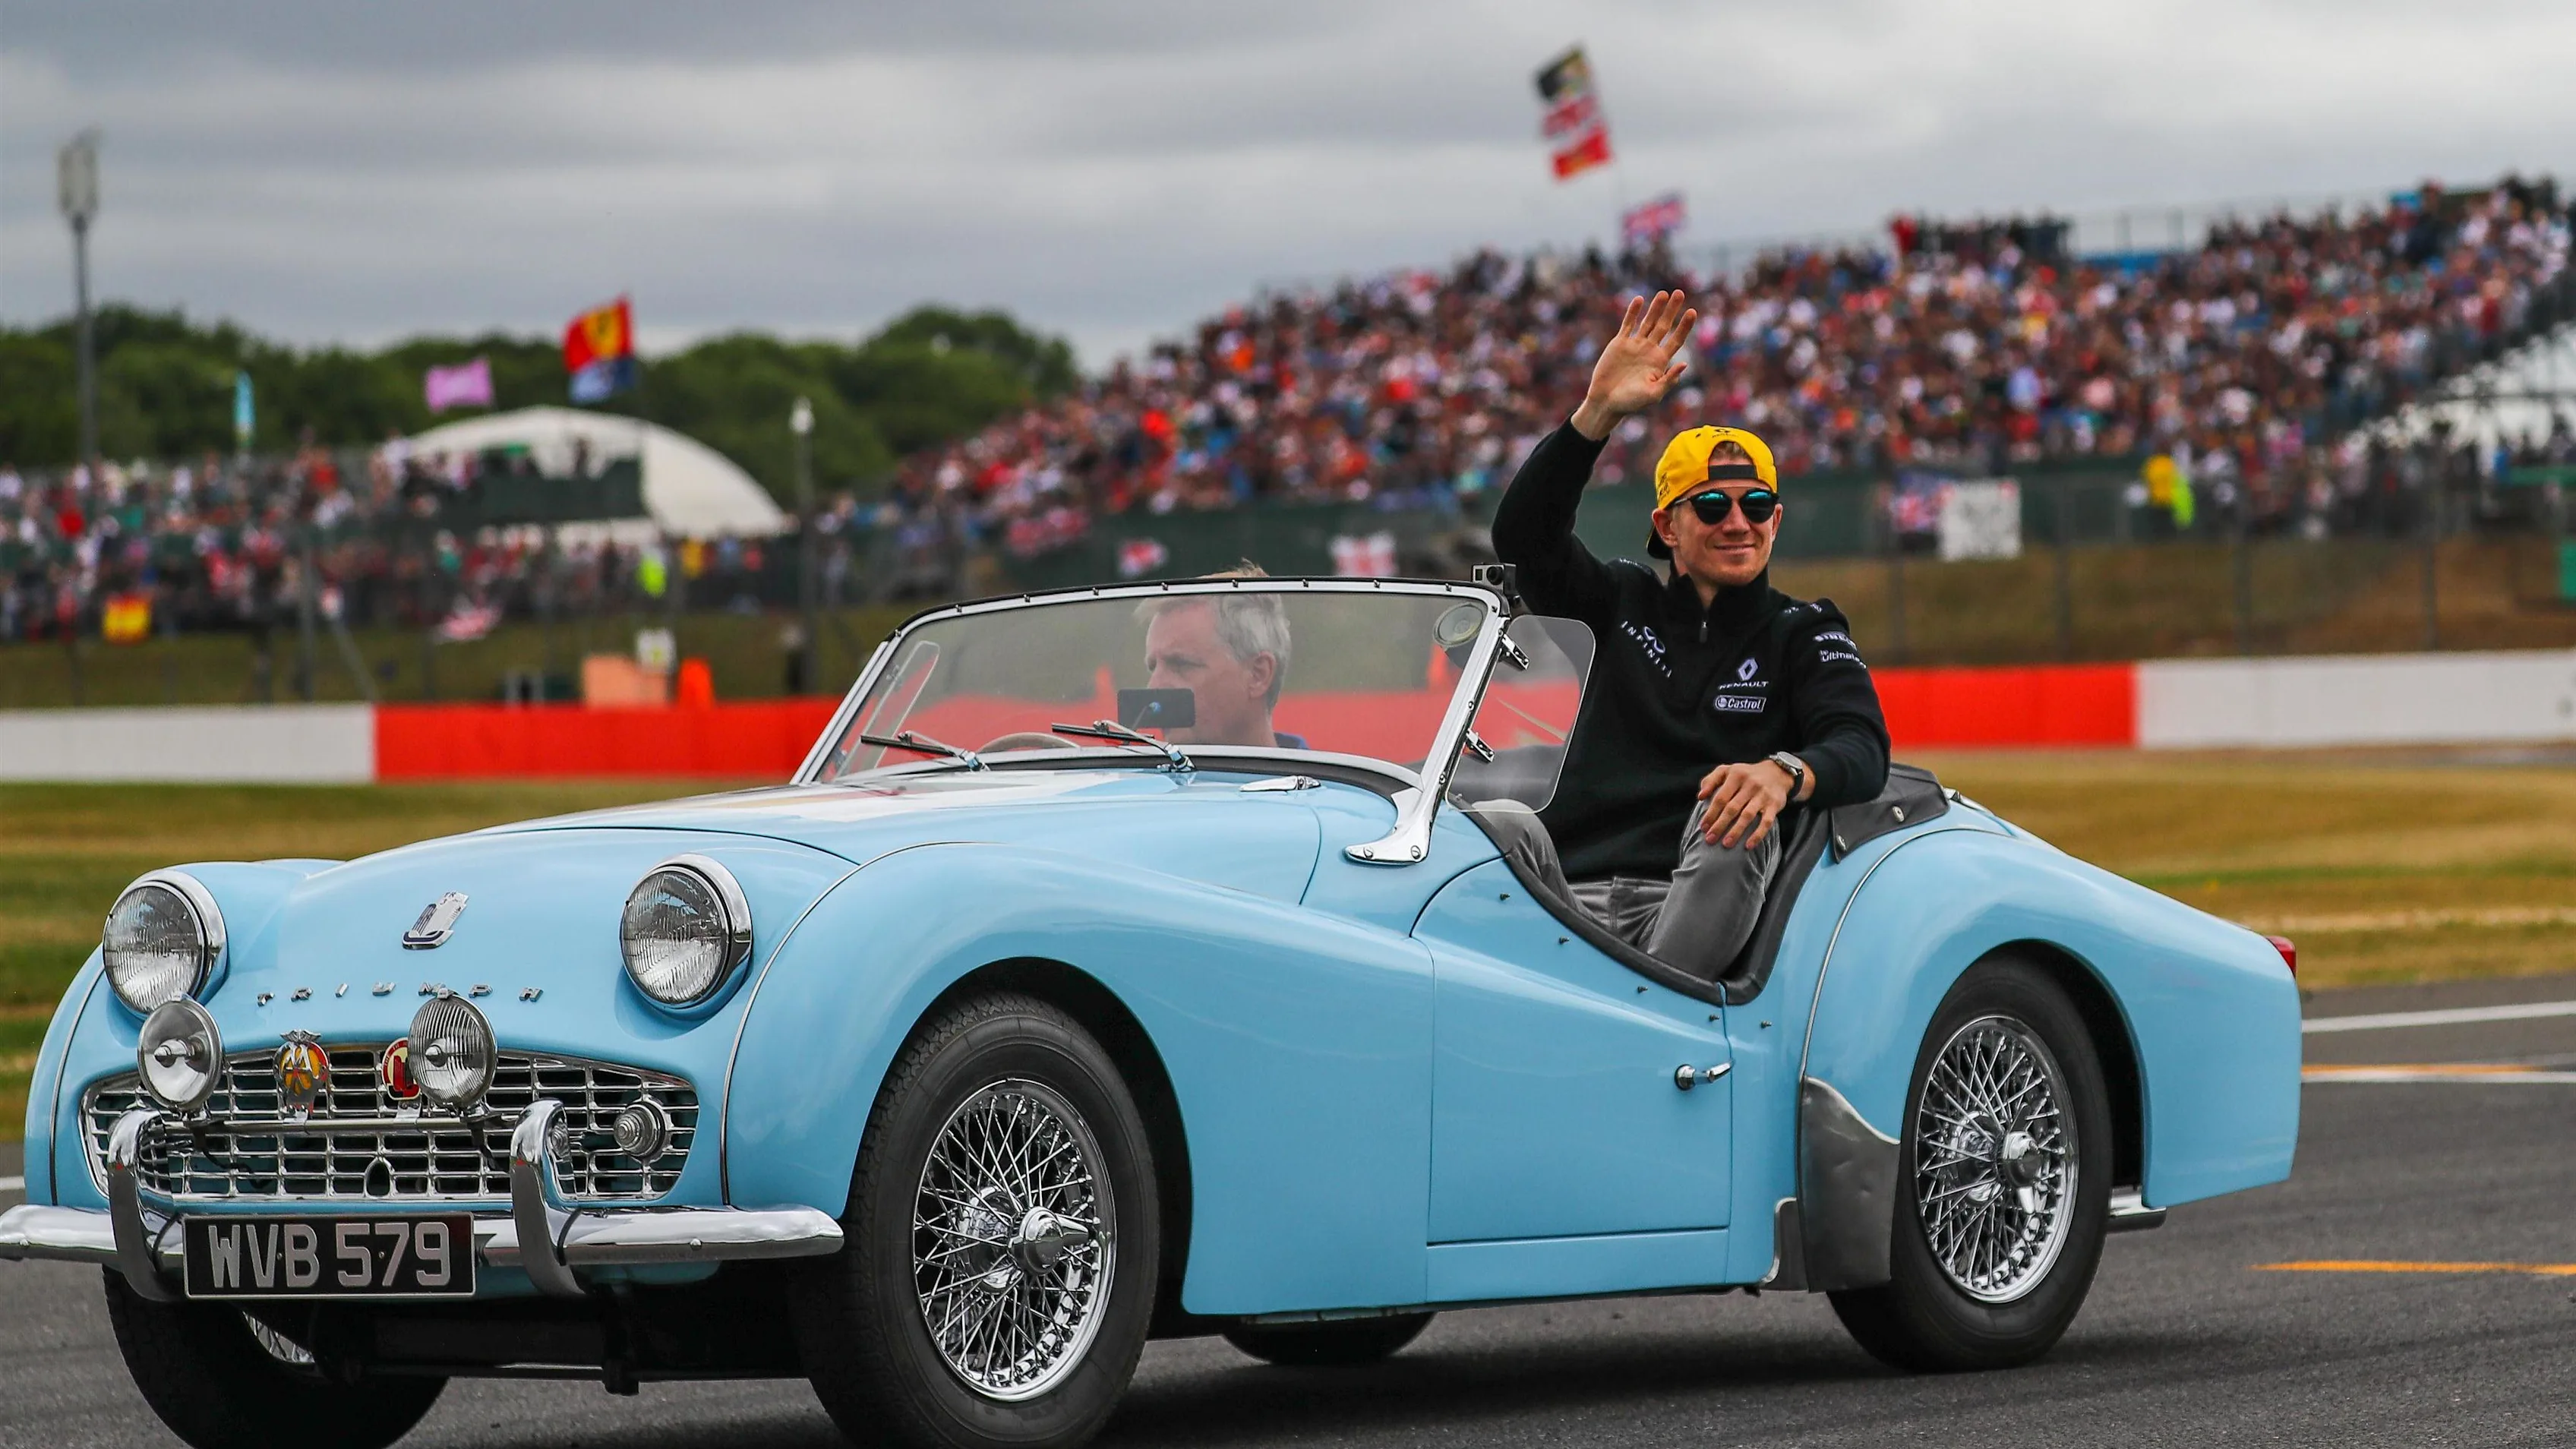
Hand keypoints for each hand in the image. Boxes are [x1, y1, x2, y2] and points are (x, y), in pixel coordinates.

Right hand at [1571, 290, 1697, 440]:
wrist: (1606, 401)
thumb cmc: (1631, 403)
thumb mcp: (1654, 394)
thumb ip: (1669, 380)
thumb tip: (1684, 364)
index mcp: (1660, 361)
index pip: (1676, 340)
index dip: (1685, 326)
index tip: (1692, 312)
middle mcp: (1649, 350)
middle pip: (1664, 326)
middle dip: (1672, 310)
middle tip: (1680, 293)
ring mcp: (1635, 345)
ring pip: (1648, 322)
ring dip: (1655, 308)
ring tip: (1664, 293)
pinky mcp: (1619, 344)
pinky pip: (1628, 324)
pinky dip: (1633, 312)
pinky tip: (1639, 300)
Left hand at [1695, 760, 1793, 849]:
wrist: (1777, 772)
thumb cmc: (1745, 775)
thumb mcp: (1727, 770)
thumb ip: (1710, 780)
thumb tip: (1700, 796)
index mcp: (1736, 775)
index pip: (1721, 797)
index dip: (1711, 813)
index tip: (1703, 827)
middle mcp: (1750, 784)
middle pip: (1732, 808)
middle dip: (1719, 825)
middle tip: (1710, 839)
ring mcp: (1763, 795)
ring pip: (1747, 816)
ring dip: (1736, 831)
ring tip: (1726, 844)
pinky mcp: (1774, 804)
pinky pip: (1766, 822)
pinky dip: (1757, 835)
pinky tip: (1748, 845)